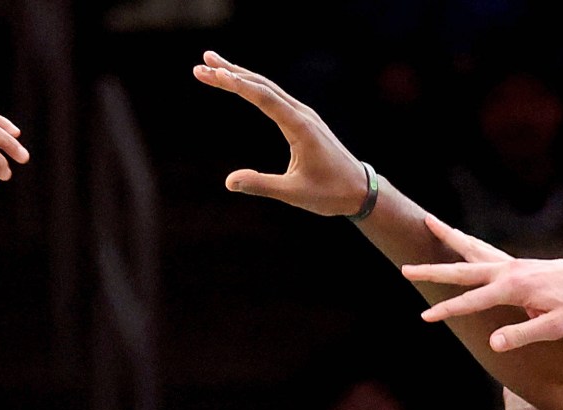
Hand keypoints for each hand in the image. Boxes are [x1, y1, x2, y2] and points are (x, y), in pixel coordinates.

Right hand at [193, 52, 370, 216]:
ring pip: (268, 88)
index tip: (214, 74)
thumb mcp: (294, 193)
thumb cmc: (330, 193)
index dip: (237, 84)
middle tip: (202, 63)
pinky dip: (254, 88)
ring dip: (241, 75)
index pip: (264, 98)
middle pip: (262, 85)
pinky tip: (241, 84)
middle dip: (231, 73)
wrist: (359, 190)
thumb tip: (229, 182)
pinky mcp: (303, 120)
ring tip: (213, 66)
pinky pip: (275, 98)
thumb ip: (261, 185)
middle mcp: (302, 114)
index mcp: (300, 127)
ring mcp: (303, 115)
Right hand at [409, 238, 562, 352]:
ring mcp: (511, 263)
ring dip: (449, 236)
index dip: (447, 310)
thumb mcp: (553, 328)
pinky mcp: (516, 263)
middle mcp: (508, 270)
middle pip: (462, 268)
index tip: (425, 317)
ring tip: (428, 222)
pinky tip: (460, 240)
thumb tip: (493, 343)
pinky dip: (468, 242)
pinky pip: (485, 250)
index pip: (471, 301)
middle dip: (433, 268)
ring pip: (472, 248)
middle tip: (405, 267)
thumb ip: (522, 334)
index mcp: (513, 288)